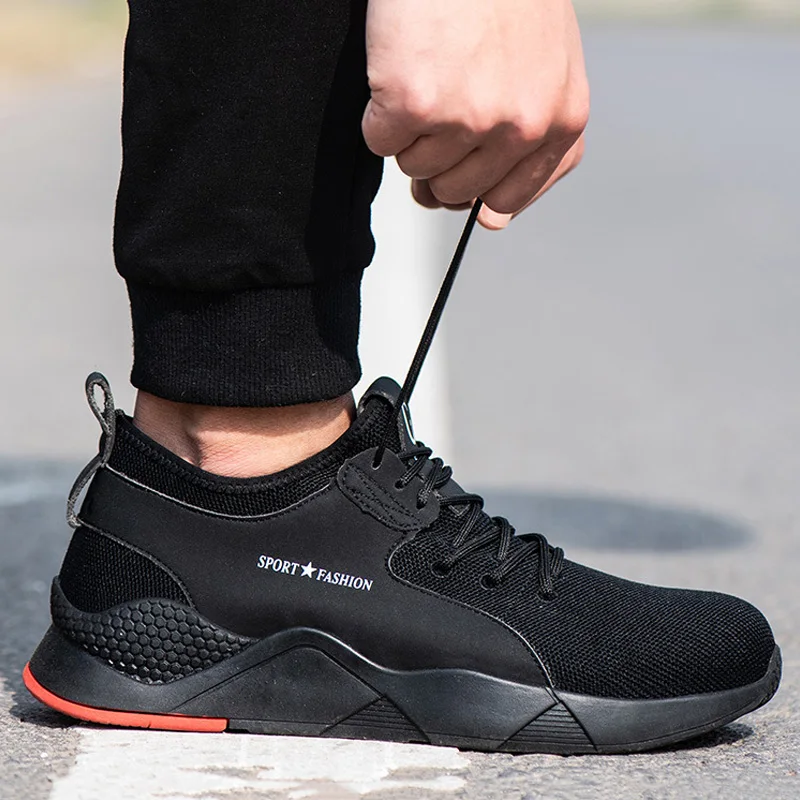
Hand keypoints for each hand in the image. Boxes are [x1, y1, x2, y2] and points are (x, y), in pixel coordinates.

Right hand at [363, 0, 588, 229]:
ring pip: (415, 168)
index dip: (476, 191)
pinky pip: (379, 141)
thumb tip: (491, 220)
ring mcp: (468, 117)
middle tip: (438, 103)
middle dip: (438, 157)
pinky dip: (377, 111)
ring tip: (425, 71)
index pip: (511, 196)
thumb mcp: (548, 65)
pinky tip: (398, 68)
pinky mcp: (416, 102)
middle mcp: (520, 125)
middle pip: (455, 191)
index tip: (459, 171)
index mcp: (560, 120)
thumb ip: (534, 142)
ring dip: (409, 129)